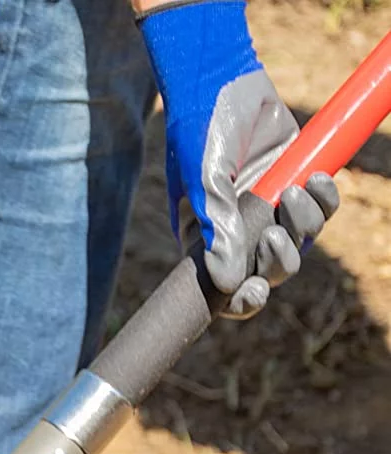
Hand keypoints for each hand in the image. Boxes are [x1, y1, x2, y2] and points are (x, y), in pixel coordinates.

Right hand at [139, 0, 339, 317]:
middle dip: (278, 263)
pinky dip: (324, 199)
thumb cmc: (199, 135)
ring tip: (294, 190)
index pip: (226, 290)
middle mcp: (240, 233)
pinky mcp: (296, 182)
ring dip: (304, 225)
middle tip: (274, 236)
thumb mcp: (203, 185)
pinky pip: (321, 209)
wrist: (221, 82)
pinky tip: (316, 178)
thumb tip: (228, 283)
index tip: (253, 293)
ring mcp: (270, 210)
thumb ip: (217, 232)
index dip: (242, 301)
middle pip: (270, 274)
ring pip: (300, 244)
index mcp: (206, 244)